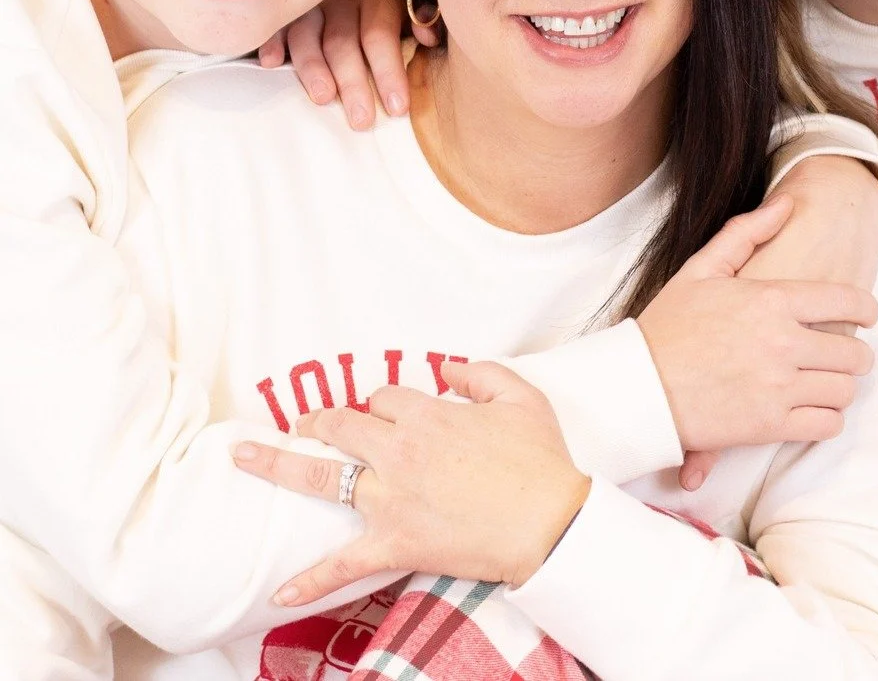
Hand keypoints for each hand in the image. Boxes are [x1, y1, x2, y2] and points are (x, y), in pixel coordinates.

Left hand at [232, 364, 589, 605]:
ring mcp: (391, 500)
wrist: (548, 522)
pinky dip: (311, 580)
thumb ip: (480, 374)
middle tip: (299, 423)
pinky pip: (343, 564)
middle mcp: (399, 453)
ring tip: (247, 457)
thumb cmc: (539, 458)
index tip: (386, 410)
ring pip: (323, 478)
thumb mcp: (520, 396)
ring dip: (279, 466)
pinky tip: (280, 591)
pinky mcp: (394, 544)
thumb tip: (448, 370)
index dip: (381, 401)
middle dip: (315, 421)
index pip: (383, 397)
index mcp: (427, 416)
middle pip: (340, 427)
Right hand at [259, 0, 422, 128]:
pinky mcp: (291, 15)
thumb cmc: (401, 20)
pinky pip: (276, 27)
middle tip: (361, 120)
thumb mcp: (420, 18)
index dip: (388, 72)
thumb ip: (428, 24)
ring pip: (307, 35)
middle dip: (353, 82)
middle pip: (343, 42)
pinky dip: (271, 43)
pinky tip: (270, 63)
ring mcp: (314, 7)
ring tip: (322, 98)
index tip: (397, 109)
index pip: (380, 35)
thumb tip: (427, 38)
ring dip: (313, 68)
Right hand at [638, 195, 876, 467]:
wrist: (635, 387)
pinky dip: (826, 418)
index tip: (866, 315)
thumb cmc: (666, 326)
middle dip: (856, 353)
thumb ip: (746, 233)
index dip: (865, 309)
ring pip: (844, 390)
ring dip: (841, 386)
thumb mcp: (700, 268)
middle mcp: (783, 343)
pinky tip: (812, 409)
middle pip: (854, 352)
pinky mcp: (770, 426)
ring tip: (828, 381)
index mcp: (771, 301)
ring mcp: (779, 387)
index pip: (847, 302)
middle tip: (846, 354)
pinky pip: (826, 424)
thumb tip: (785, 204)